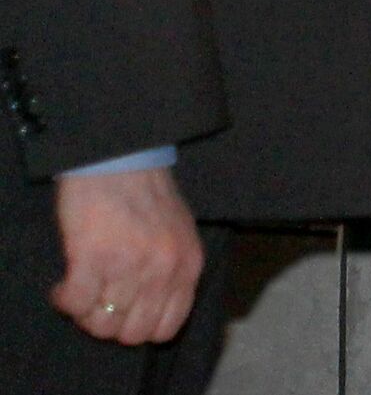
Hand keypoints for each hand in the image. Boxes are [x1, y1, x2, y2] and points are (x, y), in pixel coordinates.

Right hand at [51, 168, 202, 345]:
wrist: (121, 157)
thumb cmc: (148, 193)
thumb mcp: (179, 233)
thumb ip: (173, 272)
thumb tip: (152, 314)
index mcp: (188, 264)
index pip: (168, 327)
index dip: (142, 327)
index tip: (126, 313)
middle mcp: (162, 269)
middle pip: (132, 333)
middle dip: (112, 323)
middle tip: (100, 301)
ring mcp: (128, 265)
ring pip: (101, 323)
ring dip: (85, 311)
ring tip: (83, 287)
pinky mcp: (93, 258)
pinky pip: (74, 305)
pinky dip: (64, 299)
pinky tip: (64, 283)